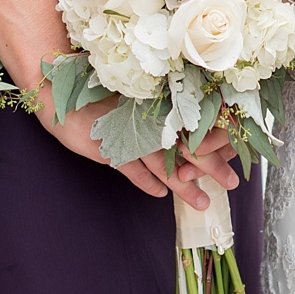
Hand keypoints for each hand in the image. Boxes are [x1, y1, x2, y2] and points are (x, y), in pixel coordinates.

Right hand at [40, 96, 238, 210]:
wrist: (60, 92)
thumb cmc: (98, 95)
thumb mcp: (134, 99)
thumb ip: (157, 110)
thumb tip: (183, 122)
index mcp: (158, 107)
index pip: (194, 126)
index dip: (216, 140)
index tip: (234, 153)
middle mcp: (148, 120)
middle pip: (187, 146)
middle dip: (212, 166)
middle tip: (233, 183)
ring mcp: (129, 134)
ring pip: (164, 163)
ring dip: (185, 184)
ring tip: (202, 201)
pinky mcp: (108, 147)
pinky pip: (132, 169)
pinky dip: (147, 182)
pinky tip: (161, 193)